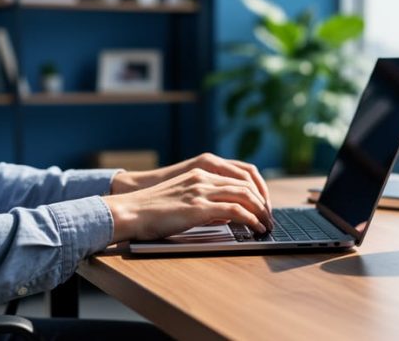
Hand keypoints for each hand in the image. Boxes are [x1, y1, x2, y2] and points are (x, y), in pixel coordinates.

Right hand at [104, 168, 273, 242]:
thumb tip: (227, 216)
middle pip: (247, 184)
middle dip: (263, 202)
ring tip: (266, 224)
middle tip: (270, 217)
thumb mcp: (183, 199)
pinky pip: (235, 210)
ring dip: (261, 211)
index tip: (264, 205)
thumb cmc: (151, 210)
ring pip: (245, 195)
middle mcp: (203, 177)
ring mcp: (202, 190)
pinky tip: (255, 227)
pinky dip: (250, 219)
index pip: (241, 175)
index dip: (258, 190)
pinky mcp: (199, 207)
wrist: (128, 211)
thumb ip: (206, 202)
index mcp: (200, 172)